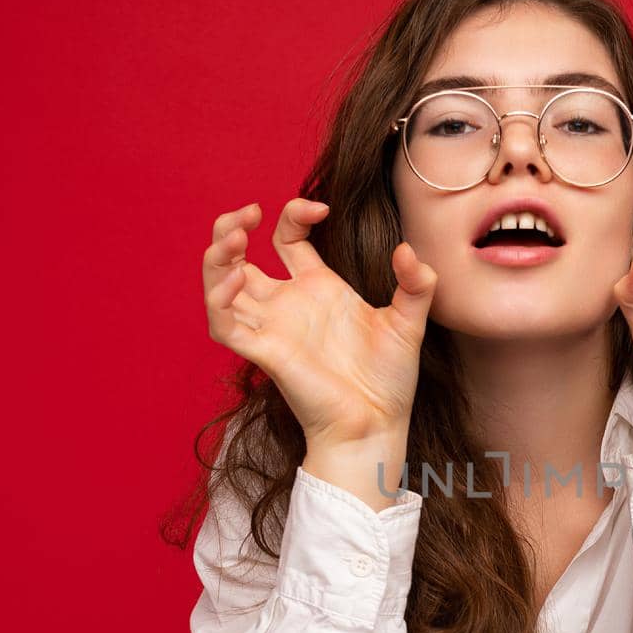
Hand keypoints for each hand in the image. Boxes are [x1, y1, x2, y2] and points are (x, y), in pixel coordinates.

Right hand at [202, 198, 437, 448]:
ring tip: (234, 236)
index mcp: (317, 288)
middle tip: (248, 212)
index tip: (321, 207)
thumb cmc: (389, 380)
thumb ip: (416, 284)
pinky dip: (219, 298)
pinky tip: (236, 276)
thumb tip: (409, 251)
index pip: (288, 239)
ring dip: (217, 258)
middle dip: (231, 229)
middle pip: (238, 257)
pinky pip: (223, 324)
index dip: (294, 214)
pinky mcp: (264, 352)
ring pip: (220, 286)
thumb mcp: (408, 322)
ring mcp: (272, 327)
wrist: (378, 425)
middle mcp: (287, 304)